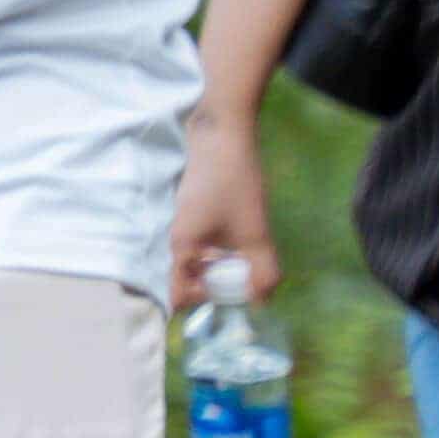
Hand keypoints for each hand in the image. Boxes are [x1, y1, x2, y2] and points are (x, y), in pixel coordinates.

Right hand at [168, 107, 280, 314]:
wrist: (222, 134)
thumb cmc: (235, 184)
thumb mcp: (255, 233)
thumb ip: (262, 272)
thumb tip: (262, 301)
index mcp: (182, 248)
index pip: (177, 295)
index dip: (200, 302)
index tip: (227, 292)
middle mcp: (176, 239)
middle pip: (189, 278)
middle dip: (216, 283)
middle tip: (244, 274)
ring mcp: (182, 224)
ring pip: (198, 259)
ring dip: (221, 263)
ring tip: (245, 252)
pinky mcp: (192, 211)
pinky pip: (202, 242)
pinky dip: (220, 246)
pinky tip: (240, 231)